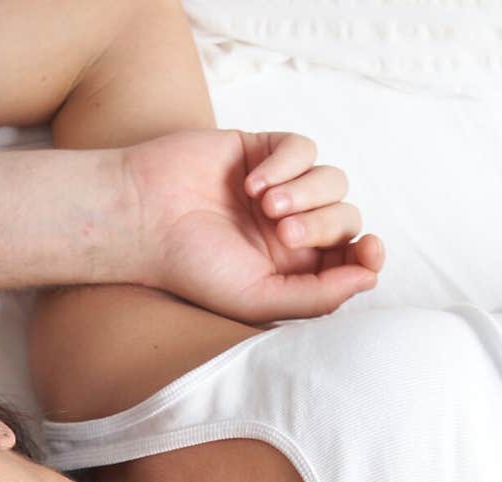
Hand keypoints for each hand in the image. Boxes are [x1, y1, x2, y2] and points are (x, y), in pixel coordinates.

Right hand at [129, 129, 383, 321]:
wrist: (145, 219)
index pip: (349, 259)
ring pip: (332, 180)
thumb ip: (316, 298)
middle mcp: (290, 231)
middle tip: (282, 234)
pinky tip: (252, 183)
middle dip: (323, 225)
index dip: (368, 255)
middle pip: (345, 219)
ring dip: (307, 192)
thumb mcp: (258, 300)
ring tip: (265, 206)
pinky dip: (285, 163)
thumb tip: (370, 279)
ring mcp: (279, 190)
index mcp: (291, 271)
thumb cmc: (193, 267)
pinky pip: (302, 148)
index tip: (369, 251)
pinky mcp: (262, 151)